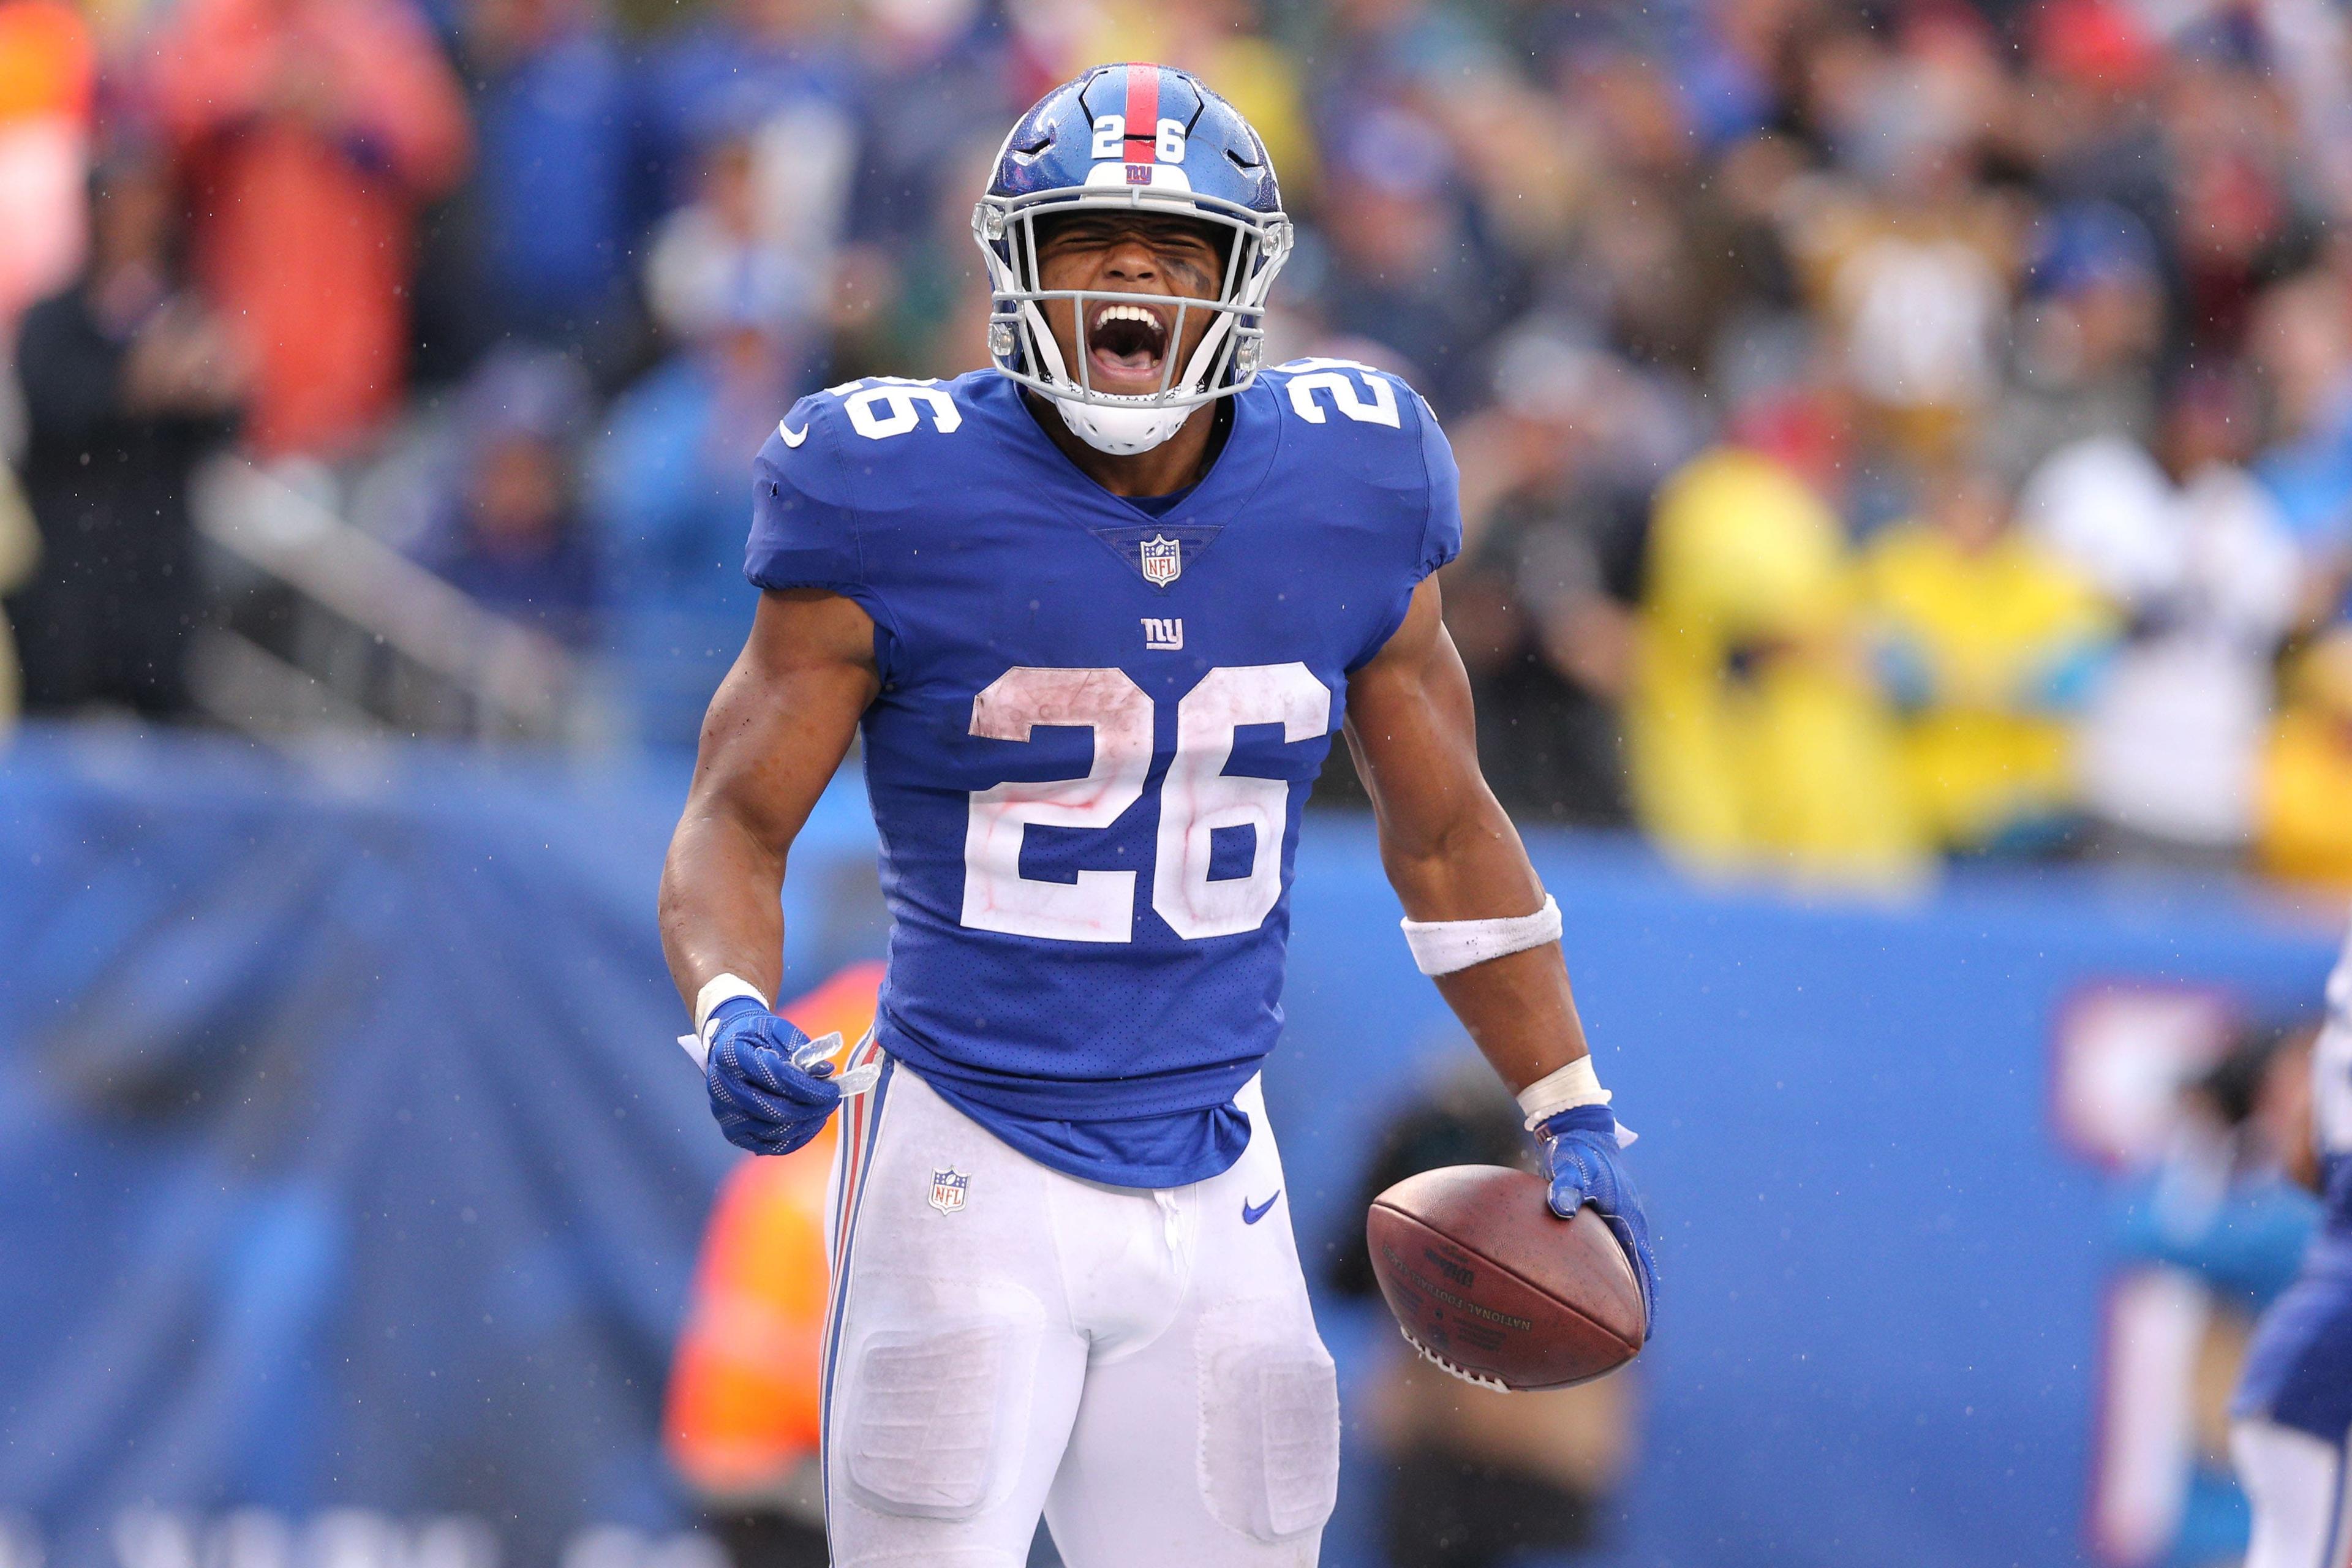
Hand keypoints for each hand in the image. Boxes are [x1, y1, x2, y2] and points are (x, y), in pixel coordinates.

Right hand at [703, 997, 842, 1154]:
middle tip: (833, 1100)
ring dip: (808, 1122)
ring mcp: (726, 1114)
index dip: (809, 1087)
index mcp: (732, 1056)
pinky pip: (771, 1145)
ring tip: (824, 1108)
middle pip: (776, 1110)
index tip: (833, 1088)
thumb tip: (826, 1071)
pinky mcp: (734, 1133)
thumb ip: (802, 1048)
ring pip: (776, 1130)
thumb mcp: (778, 1029)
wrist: (727, 1049)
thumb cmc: (756, 1037)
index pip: (777, 1079)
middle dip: (813, 1108)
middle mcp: (722, 1088)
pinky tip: (811, 1123)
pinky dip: (796, 1137)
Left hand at [1536, 1105, 1657, 1325]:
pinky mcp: (1600, 1222)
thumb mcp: (1573, 1166)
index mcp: (1629, 1220)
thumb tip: (1561, 1206)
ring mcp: (1616, 1225)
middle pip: (1639, 1276)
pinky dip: (1601, 1277)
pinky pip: (1604, 1257)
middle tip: (1633, 1342)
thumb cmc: (1577, 1151)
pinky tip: (1581, 1294)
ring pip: (1624, 1268)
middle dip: (1639, 1309)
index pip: (1643, 1271)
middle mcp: (1628, 1226)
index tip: (1644, 1333)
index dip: (1646, 1303)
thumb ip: (1567, 1187)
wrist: (1577, 1132)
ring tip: (1613, 1327)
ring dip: (1623, 1295)